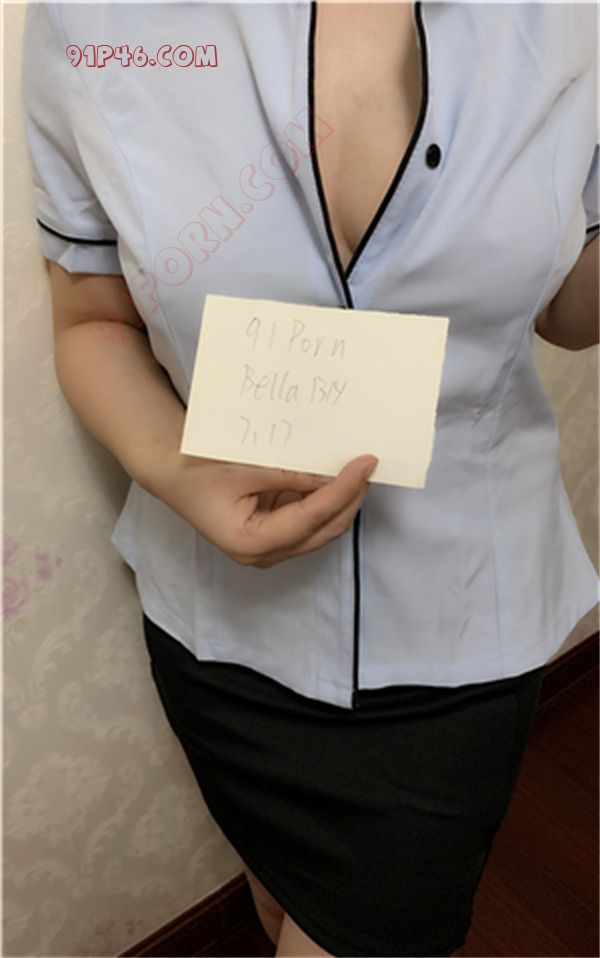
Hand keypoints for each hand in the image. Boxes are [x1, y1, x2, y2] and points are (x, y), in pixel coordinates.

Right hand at [150, 452, 378, 567]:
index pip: (311, 517)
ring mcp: (270, 548)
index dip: (343, 490)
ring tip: (358, 470)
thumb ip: (290, 474)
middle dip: (350, 498)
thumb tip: (332, 474)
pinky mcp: (274, 536)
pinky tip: (336, 477)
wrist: (173, 475)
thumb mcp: (244, 468)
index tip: (365, 464)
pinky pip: (309, 521)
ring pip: (320, 529)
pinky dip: (325, 500)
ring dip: (341, 501)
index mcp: (251, 542)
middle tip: (369, 466)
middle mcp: (263, 554)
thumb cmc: (197, 472)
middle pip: (323, 529)